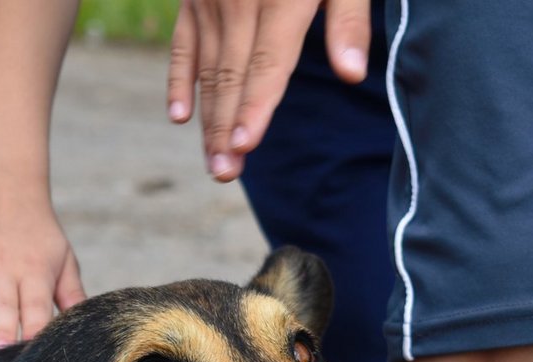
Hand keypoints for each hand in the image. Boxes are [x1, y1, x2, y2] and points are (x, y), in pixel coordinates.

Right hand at [0, 183, 86, 358]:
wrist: (6, 184)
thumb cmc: (40, 232)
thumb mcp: (64, 259)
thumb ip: (73, 297)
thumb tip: (91, 333)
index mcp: (35, 273)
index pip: (36, 308)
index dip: (35, 331)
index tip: (34, 360)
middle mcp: (2, 271)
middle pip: (1, 307)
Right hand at [166, 0, 369, 182]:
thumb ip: (349, 19)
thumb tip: (354, 75)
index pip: (267, 65)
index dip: (256, 107)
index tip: (247, 145)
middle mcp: (239, 3)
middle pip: (232, 77)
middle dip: (228, 128)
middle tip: (225, 174)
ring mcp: (210, 1)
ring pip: (207, 70)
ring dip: (209, 119)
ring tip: (213, 163)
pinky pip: (182, 45)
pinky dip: (180, 81)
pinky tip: (178, 117)